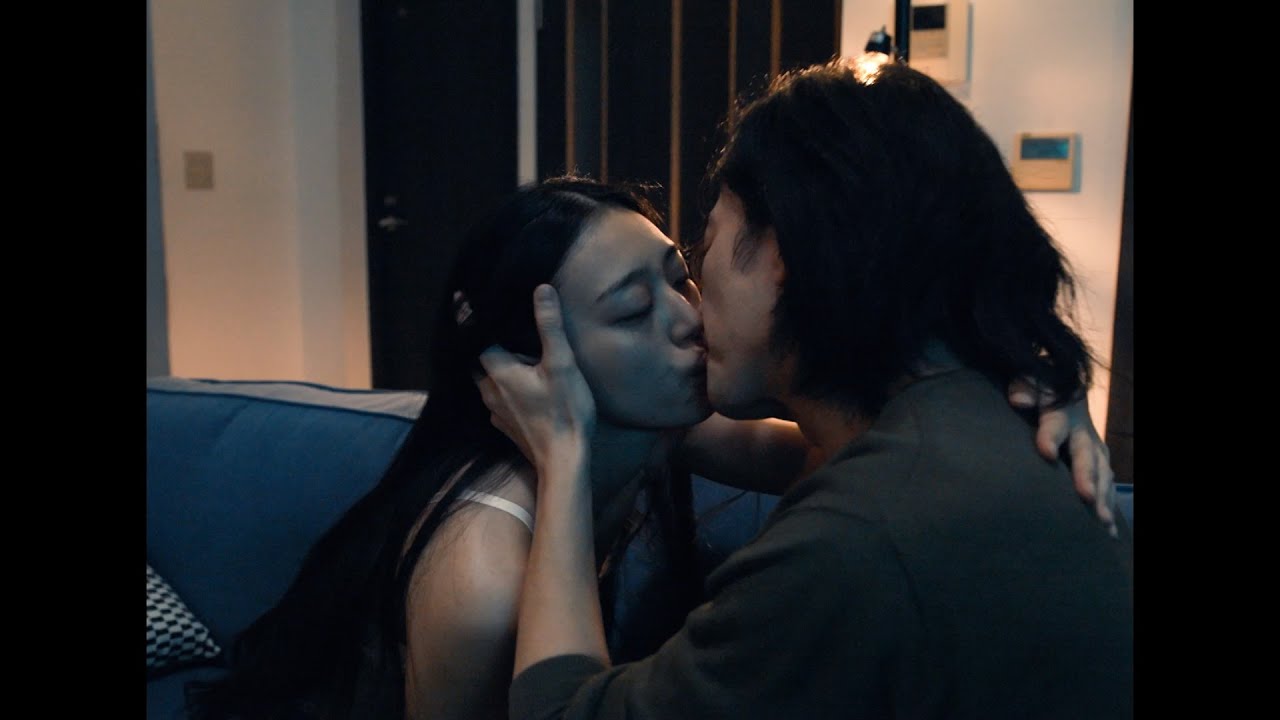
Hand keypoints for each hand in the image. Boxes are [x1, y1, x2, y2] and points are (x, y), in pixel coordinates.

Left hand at [476, 285, 595, 473]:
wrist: (563, 460)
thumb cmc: (565, 411)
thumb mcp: (562, 364)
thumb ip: (549, 327)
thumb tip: (540, 290)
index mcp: (499, 371)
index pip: (476, 338)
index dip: (473, 320)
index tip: (464, 301)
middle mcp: (489, 390)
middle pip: (477, 359)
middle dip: (483, 343)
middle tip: (495, 328)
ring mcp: (495, 411)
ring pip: (485, 381)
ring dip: (493, 366)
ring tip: (510, 354)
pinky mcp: (505, 425)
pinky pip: (495, 399)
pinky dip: (501, 387)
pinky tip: (518, 386)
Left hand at [1008, 377, 1117, 537]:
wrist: (1065, 390)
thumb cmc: (1039, 389)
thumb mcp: (1031, 383)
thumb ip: (1025, 388)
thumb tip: (1019, 400)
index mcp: (1063, 410)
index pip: (1055, 422)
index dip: (1051, 436)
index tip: (1046, 452)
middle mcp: (1083, 431)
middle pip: (1086, 455)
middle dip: (1087, 476)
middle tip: (1086, 497)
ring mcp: (1094, 448)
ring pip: (1102, 473)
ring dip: (1103, 497)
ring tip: (1102, 522)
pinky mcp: (1098, 462)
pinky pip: (1107, 484)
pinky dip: (1108, 505)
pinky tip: (1108, 531)